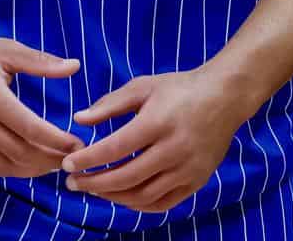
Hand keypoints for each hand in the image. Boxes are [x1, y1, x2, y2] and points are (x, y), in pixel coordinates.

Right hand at [0, 31, 85, 177]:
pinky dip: (10, 169)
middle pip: (21, 153)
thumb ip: (41, 62)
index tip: (78, 144)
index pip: (31, 129)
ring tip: (53, 162)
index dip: (58, 141)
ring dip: (32, 169)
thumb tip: (75, 66)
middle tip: (72, 157)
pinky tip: (26, 163)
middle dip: (50, 159)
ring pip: (5, 166)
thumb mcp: (6, 50)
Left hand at [61, 70, 246, 213]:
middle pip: (126, 177)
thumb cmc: (179, 88)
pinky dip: (138, 204)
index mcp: (157, 122)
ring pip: (143, 195)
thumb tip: (78, 120)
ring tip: (93, 189)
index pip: (115, 148)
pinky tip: (121, 196)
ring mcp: (188, 169)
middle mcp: (174, 149)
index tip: (67, 164)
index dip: (88, 160)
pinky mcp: (197, 181)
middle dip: (94, 183)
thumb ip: (110, 105)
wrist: (225, 97)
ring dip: (113, 196)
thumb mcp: (143, 87)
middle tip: (72, 182)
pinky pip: (162, 203)